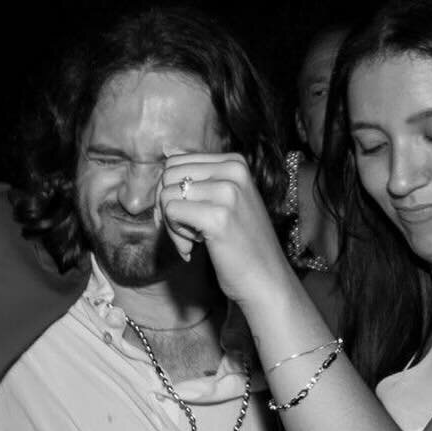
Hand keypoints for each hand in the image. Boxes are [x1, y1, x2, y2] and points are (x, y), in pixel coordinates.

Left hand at [159, 154, 290, 298]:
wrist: (265, 279)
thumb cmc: (241, 243)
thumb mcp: (225, 199)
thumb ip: (200, 177)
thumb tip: (166, 151)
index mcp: (235, 162)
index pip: (177, 162)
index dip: (170, 192)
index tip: (182, 217)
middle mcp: (233, 170)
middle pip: (168, 176)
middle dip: (166, 206)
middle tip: (184, 232)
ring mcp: (227, 192)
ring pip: (166, 195)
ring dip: (171, 224)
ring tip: (192, 242)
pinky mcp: (218, 216)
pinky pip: (171, 213)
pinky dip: (175, 235)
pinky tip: (193, 248)